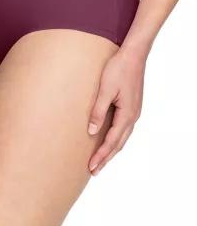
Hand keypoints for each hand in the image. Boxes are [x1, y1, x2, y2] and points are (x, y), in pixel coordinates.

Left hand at [87, 48, 145, 175]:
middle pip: (118, 144)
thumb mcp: (105, 90)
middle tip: (94, 170)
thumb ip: (98, 111)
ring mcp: (133, 112)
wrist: (133, 55)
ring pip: (122, 137)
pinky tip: (109, 139)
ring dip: (111, 150)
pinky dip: (115, 138)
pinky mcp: (131, 106)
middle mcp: (133, 117)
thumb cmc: (118, 69)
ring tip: (101, 160)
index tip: (91, 167)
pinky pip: (123, 128)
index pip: (112, 141)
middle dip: (106, 158)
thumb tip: (91, 131)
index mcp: (127, 115)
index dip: (101, 155)